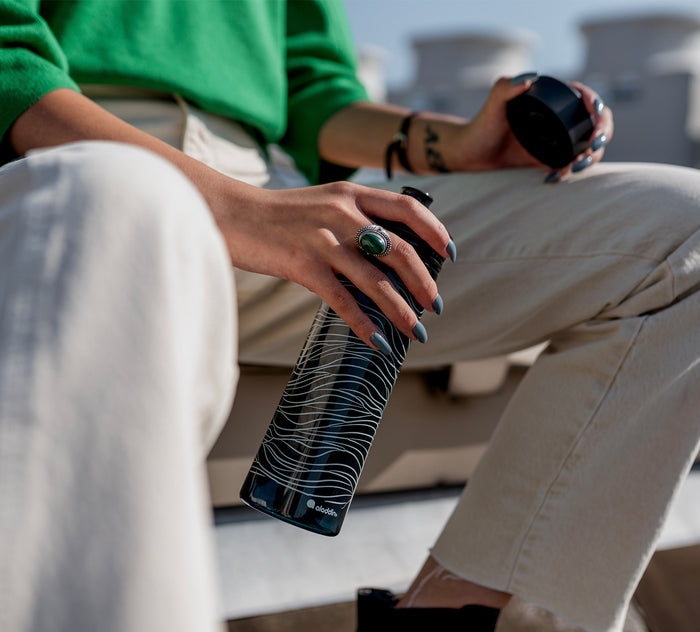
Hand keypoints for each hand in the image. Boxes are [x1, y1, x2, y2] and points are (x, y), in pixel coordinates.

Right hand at [210, 178, 451, 349]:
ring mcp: (323, 240)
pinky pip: (342, 300)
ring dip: (401, 311)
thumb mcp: (324, 202)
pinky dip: (363, 323)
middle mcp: (343, 213)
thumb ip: (356, 216)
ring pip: (375, 281)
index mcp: (352, 194)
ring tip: (416, 332)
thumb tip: (392, 250)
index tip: (450, 254)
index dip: (436, 231)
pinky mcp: (303, 266)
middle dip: (424, 282)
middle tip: (436, 305)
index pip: (408, 208)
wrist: (232, 214)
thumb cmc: (280, 214)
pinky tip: (376, 341)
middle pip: (400, 250)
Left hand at [448, 74, 613, 178]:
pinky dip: (568, 172)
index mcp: (554, 100)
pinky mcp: (552, 160)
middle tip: (593, 147)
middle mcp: (561, 119)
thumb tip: (530, 78)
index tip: (596, 114)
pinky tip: (551, 177)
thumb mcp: (492, 105)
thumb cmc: (481, 125)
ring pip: (589, 148)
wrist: (472, 154)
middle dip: (603, 135)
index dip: (598, 105)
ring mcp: (559, 140)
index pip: (586, 98)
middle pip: (597, 124)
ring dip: (590, 158)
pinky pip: (571, 165)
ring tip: (573, 168)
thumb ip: (505, 87)